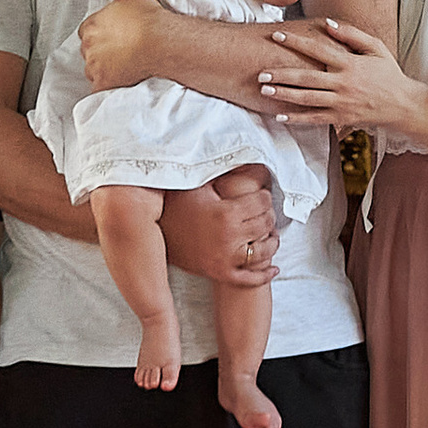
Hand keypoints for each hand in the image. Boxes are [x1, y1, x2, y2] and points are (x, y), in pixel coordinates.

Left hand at [78, 0, 163, 92]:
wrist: (161, 42)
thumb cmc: (149, 17)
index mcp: (91, 25)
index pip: (88, 32)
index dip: (101, 35)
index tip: (115, 37)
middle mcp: (88, 46)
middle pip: (90, 52)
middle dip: (102, 53)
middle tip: (122, 53)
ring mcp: (94, 67)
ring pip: (95, 71)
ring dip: (106, 71)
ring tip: (125, 68)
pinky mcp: (102, 85)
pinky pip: (101, 90)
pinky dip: (109, 87)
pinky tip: (122, 83)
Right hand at [163, 170, 276, 284]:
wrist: (154, 237)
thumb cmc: (174, 205)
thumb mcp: (196, 185)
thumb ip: (216, 170)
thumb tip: (232, 148)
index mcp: (225, 213)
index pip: (263, 202)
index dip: (265, 196)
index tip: (261, 195)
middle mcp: (229, 237)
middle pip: (266, 223)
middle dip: (269, 215)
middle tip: (264, 212)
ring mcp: (226, 259)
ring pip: (264, 250)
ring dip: (272, 241)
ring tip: (269, 234)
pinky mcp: (221, 274)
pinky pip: (250, 279)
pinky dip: (265, 274)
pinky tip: (273, 268)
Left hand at [258, 16, 427, 145]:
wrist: (403, 105)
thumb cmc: (388, 73)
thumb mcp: (375, 48)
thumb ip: (351, 34)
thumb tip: (327, 23)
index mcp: (350, 63)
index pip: (318, 50)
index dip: (296, 42)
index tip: (277, 35)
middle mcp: (343, 84)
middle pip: (307, 78)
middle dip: (282, 74)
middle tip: (261, 71)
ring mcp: (342, 103)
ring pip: (307, 99)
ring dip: (284, 95)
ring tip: (264, 90)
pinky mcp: (342, 118)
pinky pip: (315, 119)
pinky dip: (297, 119)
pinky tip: (279, 117)